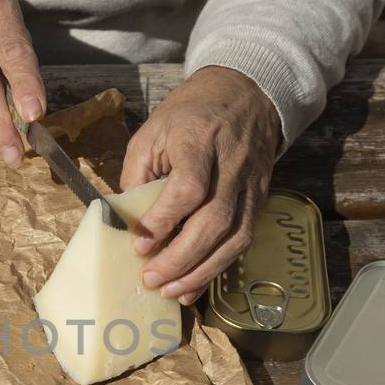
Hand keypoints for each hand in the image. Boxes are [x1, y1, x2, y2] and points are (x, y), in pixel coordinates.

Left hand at [120, 66, 282, 304]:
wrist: (245, 94)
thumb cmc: (190, 113)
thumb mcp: (151, 132)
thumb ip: (138, 175)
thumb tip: (125, 221)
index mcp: (199, 139)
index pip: (189, 186)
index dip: (164, 219)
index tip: (139, 241)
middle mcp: (231, 164)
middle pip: (214, 219)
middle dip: (181, 257)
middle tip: (151, 278)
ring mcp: (250, 184)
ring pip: (234, 237)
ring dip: (201, 271)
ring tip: (171, 291)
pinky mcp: (259, 199)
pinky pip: (243, 240)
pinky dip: (218, 267)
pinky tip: (194, 285)